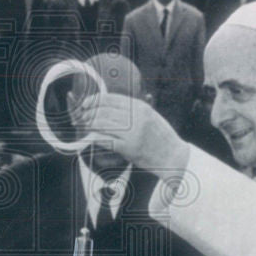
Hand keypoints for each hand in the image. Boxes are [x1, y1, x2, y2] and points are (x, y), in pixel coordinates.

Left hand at [72, 92, 189, 173]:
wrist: (174, 156)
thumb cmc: (161, 137)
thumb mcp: (150, 116)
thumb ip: (134, 109)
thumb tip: (111, 104)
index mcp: (141, 107)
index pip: (112, 99)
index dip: (96, 99)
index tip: (86, 103)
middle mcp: (137, 117)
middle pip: (105, 111)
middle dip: (90, 113)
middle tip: (82, 116)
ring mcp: (133, 132)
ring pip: (104, 124)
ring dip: (91, 125)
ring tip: (85, 126)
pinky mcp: (130, 147)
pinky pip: (107, 140)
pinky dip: (96, 138)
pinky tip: (92, 138)